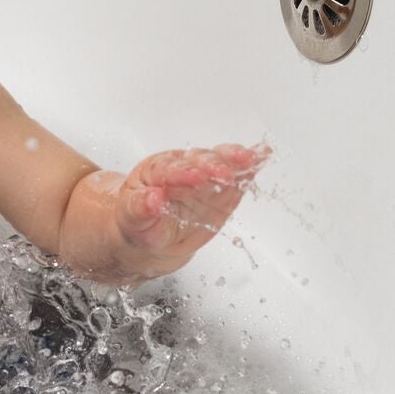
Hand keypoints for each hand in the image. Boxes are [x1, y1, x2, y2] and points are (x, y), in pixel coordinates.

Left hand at [114, 142, 267, 274]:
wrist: (156, 236)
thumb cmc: (141, 222)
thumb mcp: (132, 218)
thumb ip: (140, 208)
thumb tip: (151, 199)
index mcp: (157, 171)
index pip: (170, 168)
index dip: (183, 172)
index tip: (194, 177)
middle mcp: (183, 166)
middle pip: (199, 160)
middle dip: (212, 166)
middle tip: (223, 174)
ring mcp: (206, 175)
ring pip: (220, 161)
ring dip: (235, 160)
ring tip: (250, 158)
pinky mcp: (224, 188)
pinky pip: (238, 173)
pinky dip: (250, 166)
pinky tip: (262, 156)